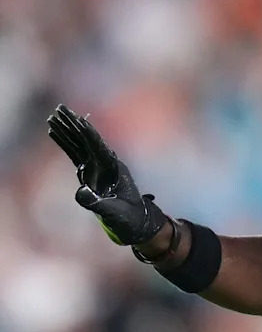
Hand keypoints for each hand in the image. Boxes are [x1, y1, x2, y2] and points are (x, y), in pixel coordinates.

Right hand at [47, 104, 165, 245]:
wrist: (137, 224)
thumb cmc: (128, 218)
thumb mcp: (113, 212)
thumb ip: (96, 203)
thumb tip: (80, 192)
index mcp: (114, 168)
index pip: (97, 145)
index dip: (86, 132)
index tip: (76, 118)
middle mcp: (106, 163)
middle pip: (87, 139)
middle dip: (73, 124)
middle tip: (59, 108)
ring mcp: (99, 167)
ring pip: (80, 143)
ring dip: (67, 129)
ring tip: (54, 115)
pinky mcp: (91, 173)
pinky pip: (76, 153)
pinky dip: (65, 143)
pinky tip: (55, 133)